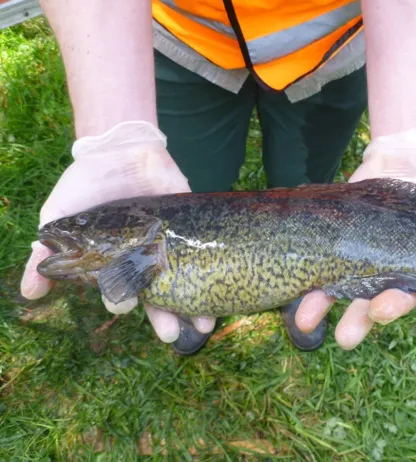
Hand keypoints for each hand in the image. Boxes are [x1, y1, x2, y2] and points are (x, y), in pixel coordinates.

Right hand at [20, 121, 215, 341]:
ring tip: (203, 327)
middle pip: (157, 297)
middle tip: (171, 335)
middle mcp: (145, 261)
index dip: (122, 301)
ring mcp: (171, 245)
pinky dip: (215, 270)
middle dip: (163, 318)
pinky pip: (206, 253)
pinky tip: (222, 291)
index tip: (122, 304)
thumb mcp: (60, 216)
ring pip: (184, 283)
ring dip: (194, 308)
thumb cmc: (86, 185)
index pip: (120, 292)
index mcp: (114, 264)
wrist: (119, 148)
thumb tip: (29, 293)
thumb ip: (45, 253)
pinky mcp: (192, 225)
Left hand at [295, 129, 415, 349]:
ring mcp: (361, 251)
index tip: (386, 310)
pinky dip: (307, 267)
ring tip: (305, 322)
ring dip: (324, 303)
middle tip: (346, 336)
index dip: (398, 302)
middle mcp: (389, 266)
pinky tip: (291, 282)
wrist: (412, 150)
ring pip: (341, 284)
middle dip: (359, 318)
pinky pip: (320, 253)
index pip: (411, 291)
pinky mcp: (338, 232)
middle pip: (372, 299)